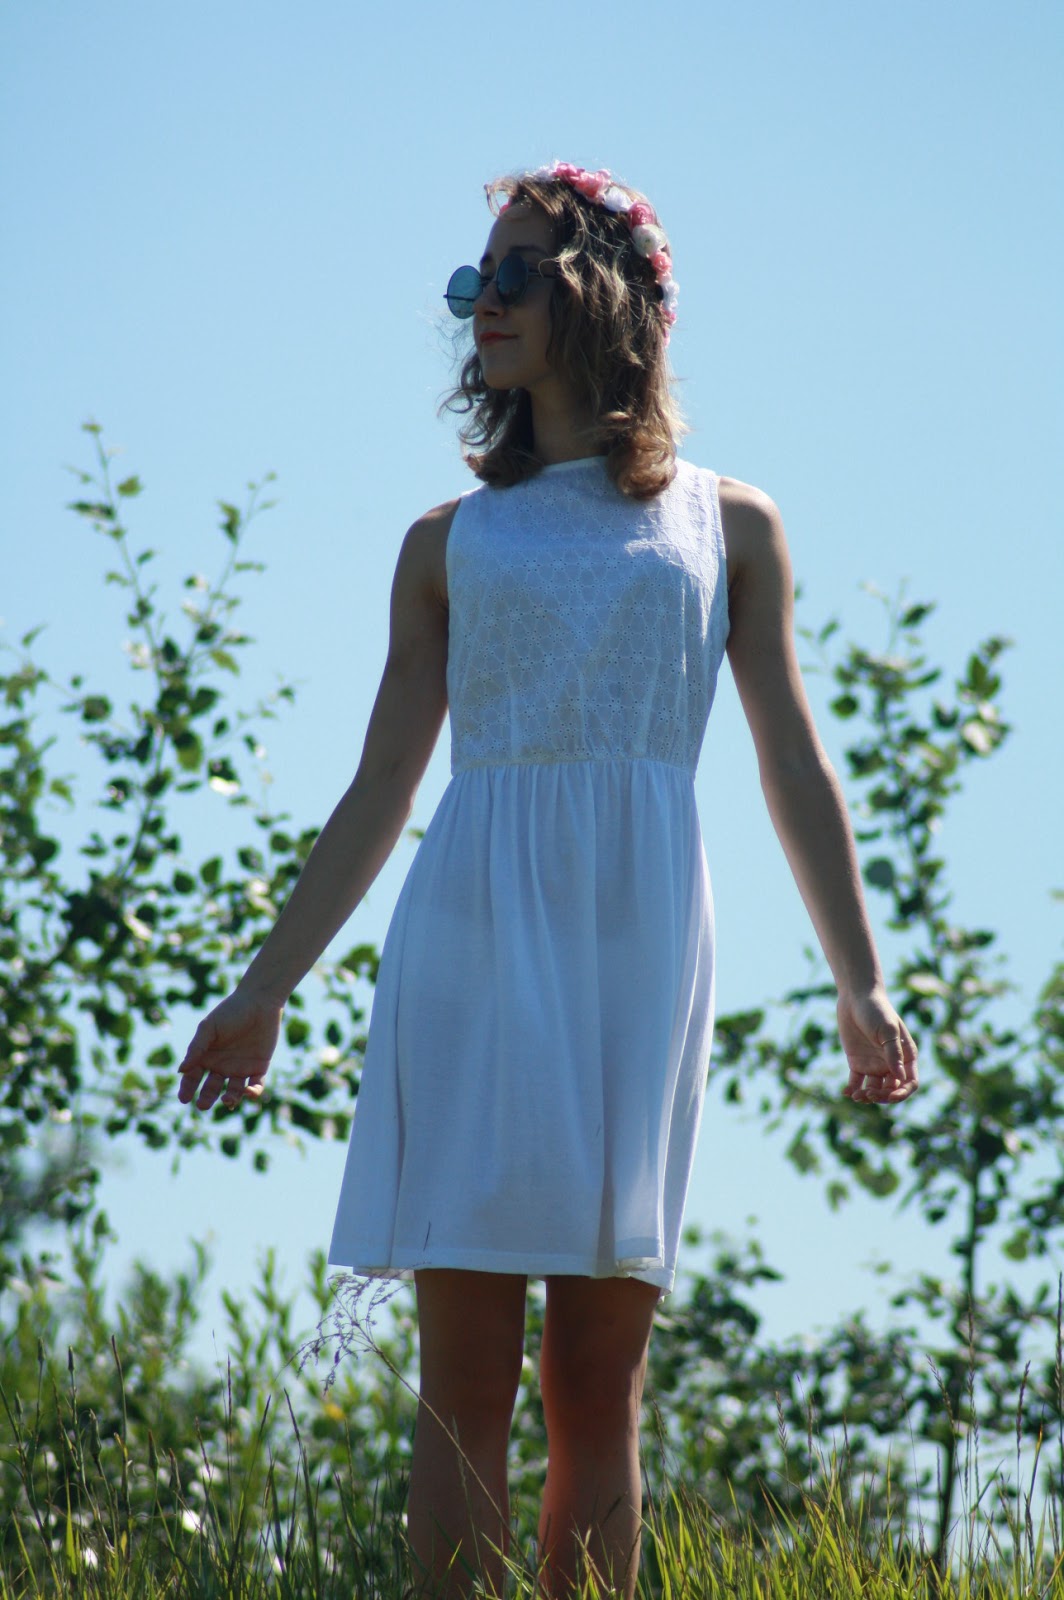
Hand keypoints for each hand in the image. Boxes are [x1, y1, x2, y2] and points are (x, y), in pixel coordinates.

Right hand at [177, 989, 281, 1112]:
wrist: (259, 1001)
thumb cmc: (231, 1011)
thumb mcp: (209, 1028)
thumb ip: (196, 1048)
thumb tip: (181, 1070)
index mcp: (206, 1056)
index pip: (193, 1078)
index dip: (187, 1089)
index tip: (183, 1099)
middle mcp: (221, 1065)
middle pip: (211, 1089)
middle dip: (206, 1098)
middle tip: (203, 1105)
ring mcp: (240, 1068)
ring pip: (233, 1091)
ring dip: (230, 1098)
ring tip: (227, 1100)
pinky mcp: (259, 1067)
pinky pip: (256, 1086)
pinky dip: (253, 1093)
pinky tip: (248, 1092)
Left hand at [838, 987, 917, 1105]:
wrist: (855, 997)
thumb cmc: (877, 1010)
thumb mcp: (887, 1030)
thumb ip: (893, 1053)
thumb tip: (900, 1078)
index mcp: (906, 1056)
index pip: (909, 1083)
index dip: (902, 1093)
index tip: (890, 1096)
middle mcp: (891, 1064)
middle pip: (891, 1090)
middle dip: (882, 1096)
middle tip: (869, 1094)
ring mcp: (874, 1064)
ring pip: (873, 1089)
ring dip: (867, 1096)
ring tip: (856, 1096)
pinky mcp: (857, 1062)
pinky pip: (856, 1082)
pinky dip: (852, 1089)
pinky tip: (846, 1092)